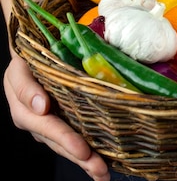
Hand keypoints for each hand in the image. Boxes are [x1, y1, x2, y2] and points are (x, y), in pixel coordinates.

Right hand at [3, 57, 110, 180]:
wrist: (34, 60)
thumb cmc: (29, 60)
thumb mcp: (21, 67)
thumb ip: (26, 86)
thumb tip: (41, 107)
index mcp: (24, 109)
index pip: (46, 126)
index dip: (64, 138)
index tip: (81, 149)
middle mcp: (37, 122)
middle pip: (59, 143)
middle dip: (80, 157)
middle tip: (99, 167)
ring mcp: (49, 127)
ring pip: (67, 148)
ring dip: (86, 162)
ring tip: (103, 173)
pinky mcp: (62, 127)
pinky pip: (74, 144)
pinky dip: (88, 157)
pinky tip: (102, 168)